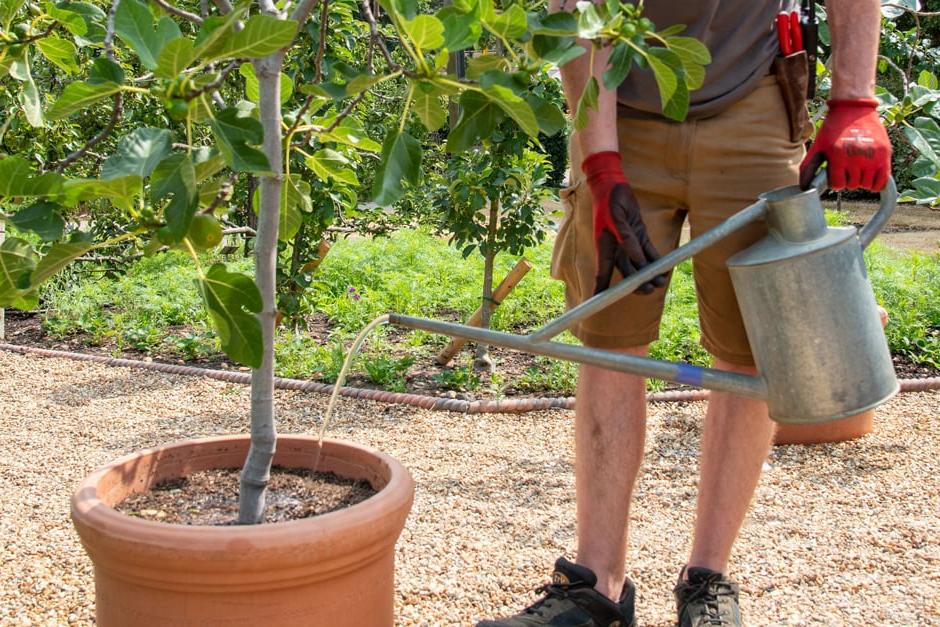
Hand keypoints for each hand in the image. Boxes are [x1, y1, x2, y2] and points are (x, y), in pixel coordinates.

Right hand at [581, 151, 666, 294]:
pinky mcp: (638, 235)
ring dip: (649, 274)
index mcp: (604, 248)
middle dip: (636, 284)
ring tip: (661, 282)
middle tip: (650, 290)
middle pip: (626, 273)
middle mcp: (615, 249)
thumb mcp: (618, 220)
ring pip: (639, 265)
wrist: (612, 185)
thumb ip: (628, 240)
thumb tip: (637, 260)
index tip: (599, 303)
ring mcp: (628, 243)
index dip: (601, 290)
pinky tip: (664, 268)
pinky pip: (648, 251)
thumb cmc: (610, 201)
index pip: (602, 274)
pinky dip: (655, 260)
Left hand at [799, 99, 891, 190]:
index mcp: (838, 156)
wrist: (854, 107)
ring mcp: (872, 156)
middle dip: (848, 180)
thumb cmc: (834, 127)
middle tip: (848, 170)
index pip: (838, 185)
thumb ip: (809, 166)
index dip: (836, 182)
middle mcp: (856, 157)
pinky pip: (882, 180)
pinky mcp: (885, 153)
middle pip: (852, 185)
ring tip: (858, 171)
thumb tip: (803, 187)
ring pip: (866, 184)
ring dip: (861, 181)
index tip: (836, 175)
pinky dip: (876, 183)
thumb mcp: (819, 145)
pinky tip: (870, 177)